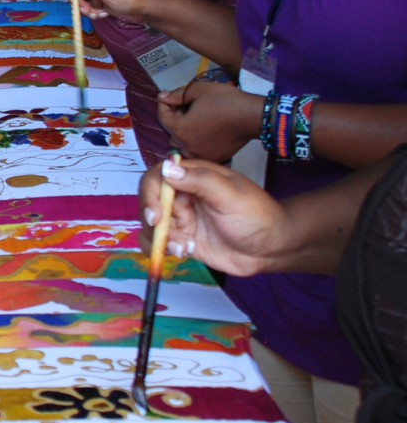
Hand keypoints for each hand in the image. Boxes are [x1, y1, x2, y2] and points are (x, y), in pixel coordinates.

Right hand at [139, 156, 286, 275]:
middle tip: (165, 233)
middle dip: (152, 219)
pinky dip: (162, 249)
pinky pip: (159, 243)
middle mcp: (182, 196)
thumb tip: (167, 169)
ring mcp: (182, 219)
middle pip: (149, 202)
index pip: (157, 177)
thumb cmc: (257, 215)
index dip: (149, 193)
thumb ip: (200, 181)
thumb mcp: (231, 195)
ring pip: (151, 225)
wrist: (272, 248)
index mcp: (192, 178)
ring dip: (160, 238)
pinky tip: (185, 252)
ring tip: (184, 249)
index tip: (156, 213)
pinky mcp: (183, 239)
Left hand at [157, 80, 261, 161]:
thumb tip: (162, 98)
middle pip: (170, 133)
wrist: (253, 116)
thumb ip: (176, 96)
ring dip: (183, 133)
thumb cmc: (225, 101)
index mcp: (180, 130)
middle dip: (174, 120)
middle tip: (185, 108)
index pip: (162, 117)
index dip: (164, 104)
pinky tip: (205, 130)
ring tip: (195, 120)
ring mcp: (200, 155)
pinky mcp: (213, 158)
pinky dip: (196, 143)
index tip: (168, 97)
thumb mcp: (197, 90)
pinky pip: (196, 152)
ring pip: (182, 145)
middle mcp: (187, 146)